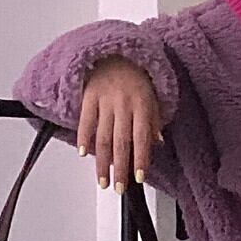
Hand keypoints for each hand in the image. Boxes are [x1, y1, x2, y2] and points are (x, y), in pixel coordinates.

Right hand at [77, 55, 163, 192]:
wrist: (116, 52)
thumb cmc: (137, 77)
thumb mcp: (153, 97)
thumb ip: (154, 120)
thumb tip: (157, 143)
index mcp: (142, 105)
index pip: (141, 137)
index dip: (140, 159)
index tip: (139, 178)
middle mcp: (123, 104)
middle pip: (120, 142)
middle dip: (120, 168)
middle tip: (119, 188)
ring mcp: (104, 101)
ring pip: (102, 136)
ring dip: (102, 162)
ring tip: (102, 180)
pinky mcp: (88, 97)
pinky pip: (85, 121)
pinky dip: (83, 138)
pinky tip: (84, 154)